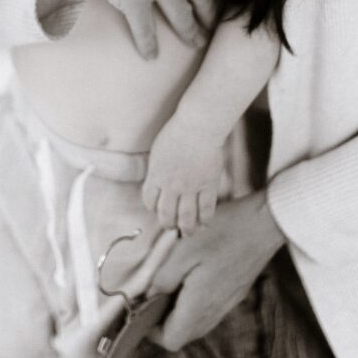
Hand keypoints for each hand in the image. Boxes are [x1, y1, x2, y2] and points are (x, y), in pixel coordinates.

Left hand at [142, 114, 224, 235]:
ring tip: (188, 231)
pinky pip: (206, 210)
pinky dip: (205, 220)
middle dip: (167, 223)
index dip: (152, 207)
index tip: (157, 208)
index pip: (149, 201)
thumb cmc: (178, 132)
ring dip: (186, 228)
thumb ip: (158, 169)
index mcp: (156, 175)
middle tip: (171, 226)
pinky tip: (204, 223)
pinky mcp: (208, 186)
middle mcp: (171, 185)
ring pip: (186, 217)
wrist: (198, 126)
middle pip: (166, 214)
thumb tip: (158, 180)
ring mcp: (190, 187)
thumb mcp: (159, 150)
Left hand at [148, 192, 284, 350]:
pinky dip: (193, 302)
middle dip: (163, 320)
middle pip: (183, 333)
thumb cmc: (223, 231)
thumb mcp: (183, 249)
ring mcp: (227, 303)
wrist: (263, 223)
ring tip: (168, 283)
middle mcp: (215, 310)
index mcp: (200, 304)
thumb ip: (163, 277)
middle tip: (151, 293)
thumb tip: (150, 294)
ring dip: (178, 311)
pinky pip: (209, 309)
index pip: (171, 339)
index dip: (151, 330)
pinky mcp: (234, 293)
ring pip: (196, 322)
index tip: (141, 308)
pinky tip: (189, 276)